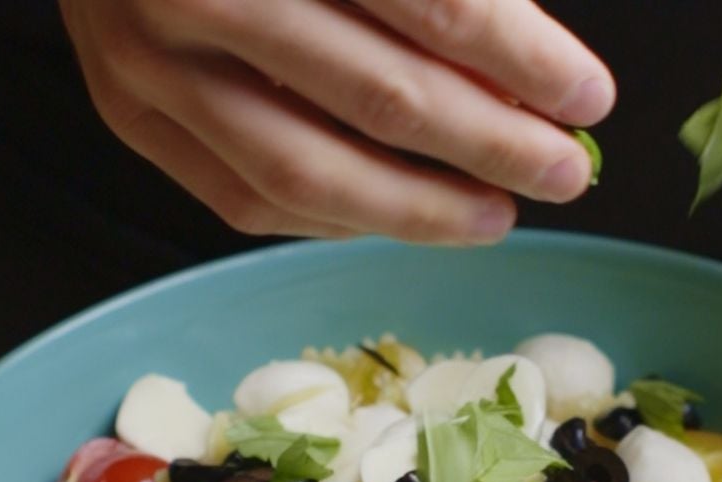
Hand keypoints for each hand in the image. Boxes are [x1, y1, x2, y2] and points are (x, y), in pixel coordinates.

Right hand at [58, 0, 613, 243]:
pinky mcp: (134, 120)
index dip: (520, 57)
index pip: (426, 0)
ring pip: (309, 174)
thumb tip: (524, 76)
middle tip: (561, 174)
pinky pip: (252, 202)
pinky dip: (340, 220)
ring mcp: (152, 65)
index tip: (587, 98)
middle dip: (489, 145)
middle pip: (378, 96)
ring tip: (495, 218)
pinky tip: (401, 219)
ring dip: (419, 211)